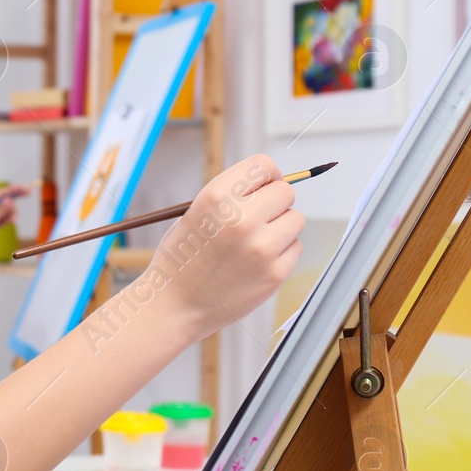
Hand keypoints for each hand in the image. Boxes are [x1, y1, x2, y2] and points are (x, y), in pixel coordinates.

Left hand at [0, 183, 27, 247]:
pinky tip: (1, 225)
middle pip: (8, 200)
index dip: (15, 190)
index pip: (3, 193)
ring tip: (7, 222)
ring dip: (10, 215)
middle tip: (15, 216)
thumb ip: (0, 210)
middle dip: (13, 208)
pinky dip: (7, 220)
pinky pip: (6, 216)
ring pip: (8, 209)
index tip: (25, 188)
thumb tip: (10, 200)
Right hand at [142, 155, 303, 341]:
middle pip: (285, 191)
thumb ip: (233, 195)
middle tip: (257, 218)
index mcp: (216, 198)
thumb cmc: (183, 258)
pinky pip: (294, 248)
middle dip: (274, 202)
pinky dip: (281, 252)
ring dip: (280, 227)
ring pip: (295, 219)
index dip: (266, 176)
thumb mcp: (195, 213)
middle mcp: (240, 219)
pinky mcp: (274, 273)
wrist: (174, 305)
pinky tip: (256, 262)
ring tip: (254, 242)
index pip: (263, 165)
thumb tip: (275, 182)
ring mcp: (261, 247)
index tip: (264, 186)